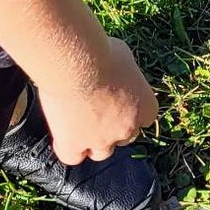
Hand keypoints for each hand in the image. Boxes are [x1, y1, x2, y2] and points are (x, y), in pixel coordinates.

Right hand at [36, 37, 159, 164]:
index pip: (144, 118)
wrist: (77, 64)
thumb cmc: (101, 52)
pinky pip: (73, 157)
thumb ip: (123, 72)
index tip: (117, 99)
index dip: (129, 110)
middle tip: (96, 107)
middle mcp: (128, 128)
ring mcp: (102, 140)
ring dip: (93, 141)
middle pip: (124, 137)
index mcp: (146, 107)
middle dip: (113, 126)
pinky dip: (69, 149)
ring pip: (101, 152)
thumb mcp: (123, 55)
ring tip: (79, 122)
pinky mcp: (75, 144)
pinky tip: (63, 136)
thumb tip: (114, 70)